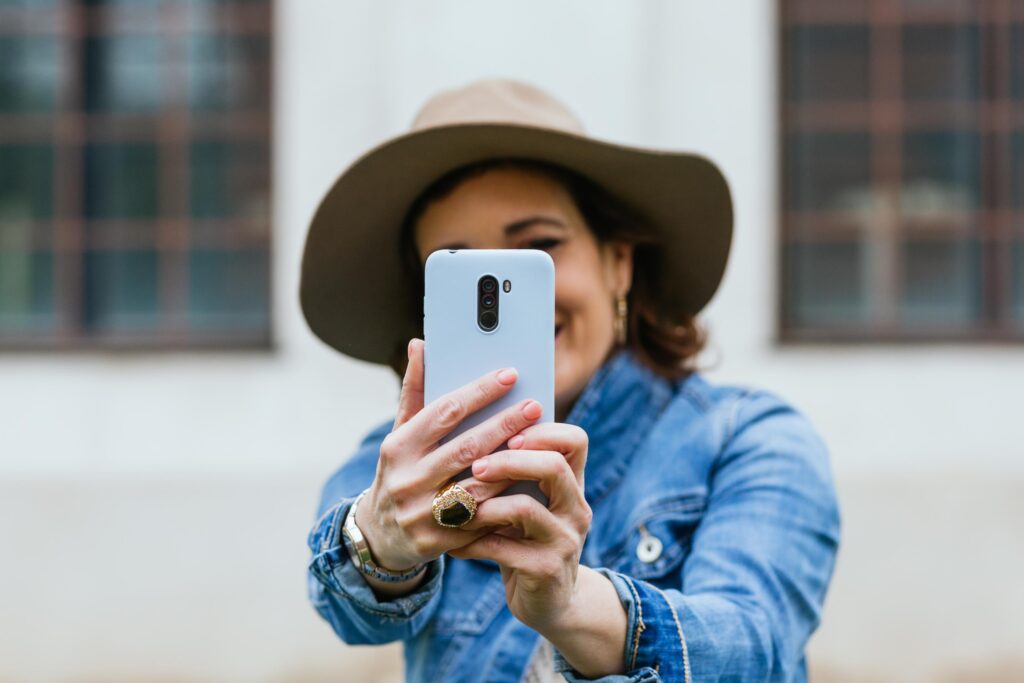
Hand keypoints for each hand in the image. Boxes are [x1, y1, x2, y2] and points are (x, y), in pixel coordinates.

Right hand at [357, 338, 544, 570]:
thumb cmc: (400, 471)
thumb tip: (420, 344)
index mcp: (397, 446)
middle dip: (505, 424)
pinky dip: (507, 500)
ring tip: (540, 443)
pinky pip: (481, 518)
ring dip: (513, 464)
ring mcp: (421, 513)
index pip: (444, 411)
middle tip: (535, 406)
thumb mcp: (400, 434)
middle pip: (467, 447)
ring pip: (479, 484)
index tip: (510, 375)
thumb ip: (414, 391)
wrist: (380, 536)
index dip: (479, 392)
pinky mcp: (437, 541)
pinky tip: (531, 484)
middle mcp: (407, 479)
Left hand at [448, 421, 591, 633]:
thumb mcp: (527, 503)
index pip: (575, 440)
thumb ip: (513, 474)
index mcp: (572, 485)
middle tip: (476, 467)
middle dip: (507, 461)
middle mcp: (575, 508)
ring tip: (458, 506)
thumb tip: (467, 431)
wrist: (549, 602)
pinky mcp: (546, 570)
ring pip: (525, 508)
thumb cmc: (526, 539)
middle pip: (553, 466)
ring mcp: (564, 540)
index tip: (508, 434)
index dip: (542, 431)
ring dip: (484, 504)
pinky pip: (502, 548)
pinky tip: (453, 545)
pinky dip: (472, 543)